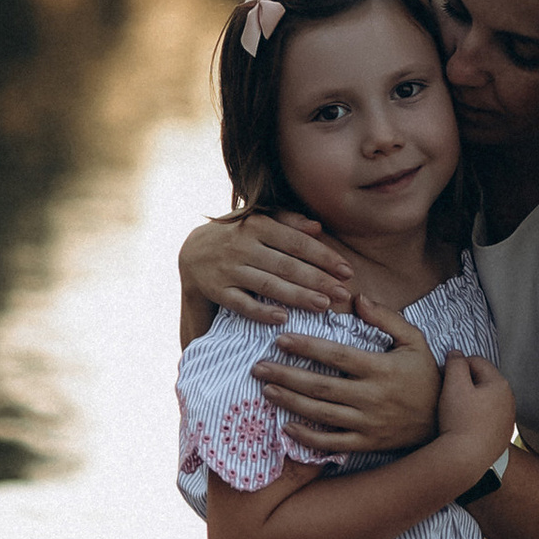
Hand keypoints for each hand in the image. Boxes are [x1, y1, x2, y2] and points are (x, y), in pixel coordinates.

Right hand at [179, 209, 362, 323]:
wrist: (192, 251)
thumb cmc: (237, 235)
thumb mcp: (258, 220)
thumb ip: (288, 220)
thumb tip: (317, 227)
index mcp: (256, 225)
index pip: (296, 242)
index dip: (324, 257)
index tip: (346, 271)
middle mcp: (242, 246)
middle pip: (286, 265)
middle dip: (317, 280)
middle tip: (342, 294)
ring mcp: (228, 269)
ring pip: (267, 285)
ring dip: (297, 296)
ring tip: (323, 306)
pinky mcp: (217, 290)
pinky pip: (241, 304)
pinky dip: (261, 311)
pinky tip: (282, 318)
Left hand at [253, 298, 441, 455]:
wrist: (445, 421)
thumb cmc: (426, 375)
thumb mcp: (414, 340)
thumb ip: (386, 318)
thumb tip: (358, 298)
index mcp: (381, 369)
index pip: (337, 356)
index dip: (307, 347)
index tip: (281, 339)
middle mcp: (372, 397)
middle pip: (321, 386)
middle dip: (286, 376)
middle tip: (259, 368)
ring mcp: (368, 423)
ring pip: (321, 414)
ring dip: (291, 402)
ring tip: (267, 390)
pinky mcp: (366, 443)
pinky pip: (332, 443)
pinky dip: (308, 438)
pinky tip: (288, 427)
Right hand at [438, 352, 512, 460]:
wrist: (466, 460)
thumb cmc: (460, 421)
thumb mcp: (454, 385)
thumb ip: (455, 363)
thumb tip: (456, 353)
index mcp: (500, 383)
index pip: (477, 361)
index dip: (457, 366)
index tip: (444, 377)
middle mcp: (509, 400)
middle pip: (483, 380)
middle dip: (465, 383)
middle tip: (448, 394)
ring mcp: (507, 419)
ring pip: (486, 400)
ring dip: (471, 400)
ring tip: (455, 411)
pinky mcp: (502, 436)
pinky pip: (487, 418)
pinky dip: (476, 417)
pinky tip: (464, 425)